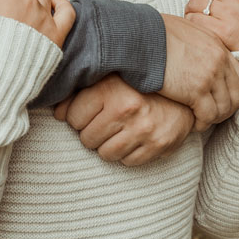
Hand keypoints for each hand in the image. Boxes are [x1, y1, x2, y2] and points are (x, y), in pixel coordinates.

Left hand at [53, 74, 195, 166]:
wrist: (183, 92)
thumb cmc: (138, 84)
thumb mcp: (108, 77)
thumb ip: (79, 91)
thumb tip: (56, 112)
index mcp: (111, 88)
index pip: (73, 117)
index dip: (77, 116)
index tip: (88, 111)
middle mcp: (127, 108)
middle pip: (87, 138)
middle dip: (91, 131)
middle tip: (104, 121)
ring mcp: (144, 130)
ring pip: (105, 154)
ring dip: (107, 144)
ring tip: (117, 130)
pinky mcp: (158, 146)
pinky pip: (127, 162)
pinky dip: (127, 153)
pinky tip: (133, 137)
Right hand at [160, 13, 238, 130]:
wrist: (140, 39)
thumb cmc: (153, 33)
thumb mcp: (184, 31)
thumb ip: (197, 45)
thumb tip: (192, 54)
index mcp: (217, 45)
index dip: (233, 91)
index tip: (222, 98)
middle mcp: (219, 60)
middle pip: (236, 93)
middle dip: (227, 108)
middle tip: (214, 115)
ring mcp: (210, 76)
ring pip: (224, 107)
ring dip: (214, 117)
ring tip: (202, 121)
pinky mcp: (196, 91)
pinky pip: (208, 115)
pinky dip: (202, 123)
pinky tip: (194, 124)